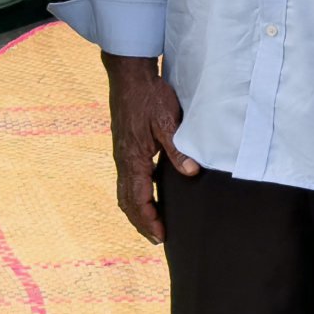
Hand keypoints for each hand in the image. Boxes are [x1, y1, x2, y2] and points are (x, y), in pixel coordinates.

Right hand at [103, 53, 193, 241]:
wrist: (129, 76)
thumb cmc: (149, 96)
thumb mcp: (168, 121)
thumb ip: (178, 149)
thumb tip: (191, 173)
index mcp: (133, 158)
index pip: (137, 199)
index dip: (148, 220)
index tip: (161, 235)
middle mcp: (123, 160)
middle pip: (127, 201)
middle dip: (141, 222)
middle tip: (158, 238)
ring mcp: (122, 154)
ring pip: (124, 191)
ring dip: (137, 210)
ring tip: (152, 223)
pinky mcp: (125, 147)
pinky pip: (126, 179)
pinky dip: (135, 194)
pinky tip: (148, 194)